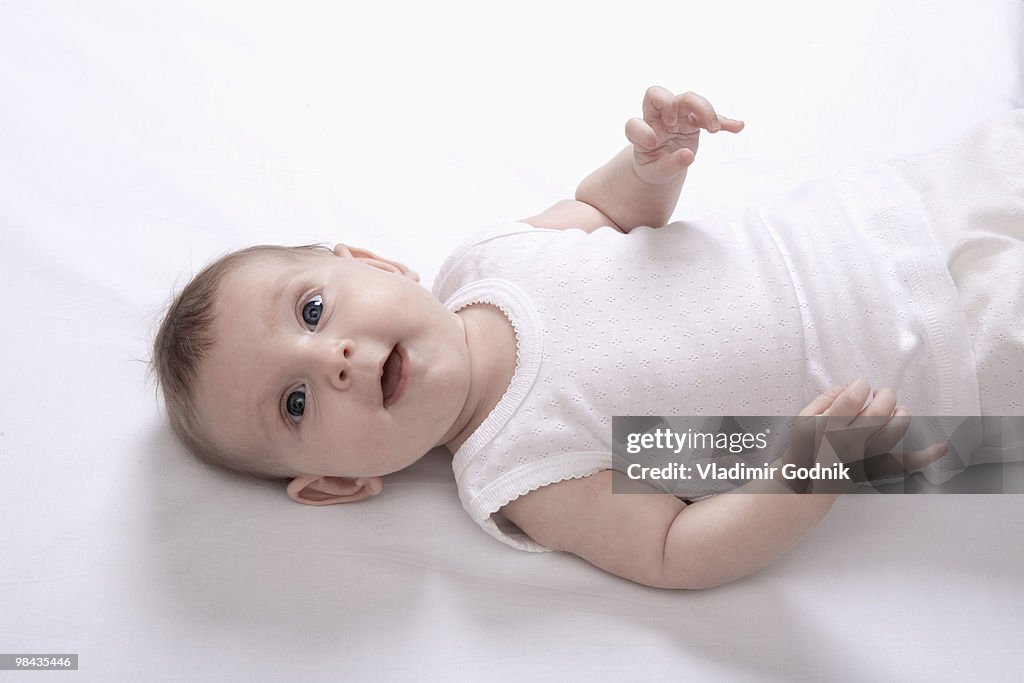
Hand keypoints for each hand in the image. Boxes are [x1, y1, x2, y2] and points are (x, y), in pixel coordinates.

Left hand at [625, 86, 743, 185]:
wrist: (662, 166)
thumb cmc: (654, 167)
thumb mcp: (657, 173)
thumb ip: (669, 166)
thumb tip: (688, 155)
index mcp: (641, 133)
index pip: (634, 124)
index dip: (642, 130)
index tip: (653, 143)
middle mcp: (656, 120)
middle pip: (657, 94)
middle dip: (668, 104)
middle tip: (674, 122)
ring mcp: (675, 117)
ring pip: (687, 99)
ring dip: (702, 109)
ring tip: (713, 129)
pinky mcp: (692, 121)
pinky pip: (709, 116)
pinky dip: (723, 121)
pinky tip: (737, 127)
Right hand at [786, 379, 948, 490]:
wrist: (808, 484)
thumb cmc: (806, 448)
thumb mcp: (804, 418)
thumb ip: (826, 398)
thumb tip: (851, 385)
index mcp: (827, 427)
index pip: (853, 397)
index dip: (860, 386)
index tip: (859, 387)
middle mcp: (848, 442)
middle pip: (879, 410)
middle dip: (885, 395)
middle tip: (880, 394)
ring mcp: (865, 457)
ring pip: (894, 430)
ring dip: (899, 413)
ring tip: (893, 410)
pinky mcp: (876, 468)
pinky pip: (904, 464)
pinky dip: (925, 456)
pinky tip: (942, 448)